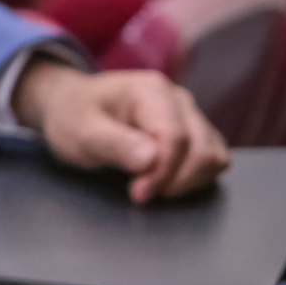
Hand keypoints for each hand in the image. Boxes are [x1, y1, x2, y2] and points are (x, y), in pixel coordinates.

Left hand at [14, 61, 231, 203]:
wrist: (71, 106)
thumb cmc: (73, 116)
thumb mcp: (82, 131)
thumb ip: (115, 144)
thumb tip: (152, 159)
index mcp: (150, 91)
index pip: (175, 137)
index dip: (162, 172)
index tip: (138, 193)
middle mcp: (178, 98)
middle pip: (202, 149)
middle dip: (175, 180)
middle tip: (140, 192)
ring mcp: (190, 114)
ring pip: (215, 156)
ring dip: (189, 181)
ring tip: (151, 185)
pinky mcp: (196, 131)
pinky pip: (214, 159)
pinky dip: (196, 177)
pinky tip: (165, 181)